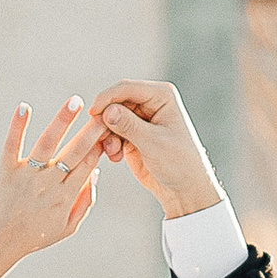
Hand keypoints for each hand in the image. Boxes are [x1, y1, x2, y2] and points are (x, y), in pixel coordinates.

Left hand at [0, 100, 105, 277]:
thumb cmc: (34, 236)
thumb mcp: (67, 228)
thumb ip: (85, 202)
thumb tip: (96, 173)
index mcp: (66, 196)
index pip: (89, 164)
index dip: (101, 144)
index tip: (110, 127)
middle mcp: (49, 184)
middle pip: (75, 151)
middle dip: (91, 130)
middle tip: (104, 110)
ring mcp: (27, 176)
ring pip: (48, 143)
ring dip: (63, 120)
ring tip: (76, 101)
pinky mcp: (5, 171)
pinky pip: (12, 145)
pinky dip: (18, 126)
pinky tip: (24, 107)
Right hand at [90, 79, 226, 221]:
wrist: (184, 188)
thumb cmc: (178, 163)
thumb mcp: (154, 144)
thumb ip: (129, 126)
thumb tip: (107, 111)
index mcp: (161, 96)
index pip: (127, 88)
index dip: (107, 98)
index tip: (92, 114)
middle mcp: (150, 102)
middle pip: (115, 102)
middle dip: (105, 120)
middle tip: (100, 140)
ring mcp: (139, 118)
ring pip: (110, 118)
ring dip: (107, 134)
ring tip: (113, 153)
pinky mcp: (131, 133)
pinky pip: (111, 132)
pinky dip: (109, 143)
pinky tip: (116, 158)